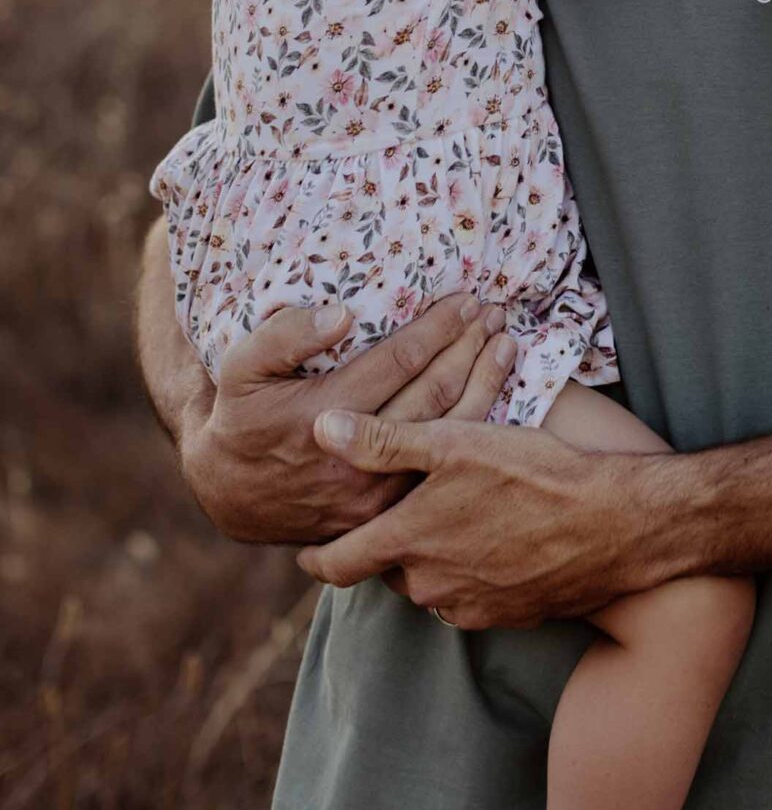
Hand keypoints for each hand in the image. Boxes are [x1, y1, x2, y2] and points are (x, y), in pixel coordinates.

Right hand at [180, 292, 515, 545]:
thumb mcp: (241, 369)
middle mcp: (358, 456)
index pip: (400, 361)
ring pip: (448, 430)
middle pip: (435, 392)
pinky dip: (473, 425)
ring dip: (483, 381)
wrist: (230, 494)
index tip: (465, 299)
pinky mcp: (388, 510)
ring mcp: (378, 490)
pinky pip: (441, 463)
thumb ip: (285, 336)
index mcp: (325, 416)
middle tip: (494, 311)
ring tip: (505, 341)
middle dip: (470, 346)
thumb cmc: (241, 417)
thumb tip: (343, 314)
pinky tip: (493, 393)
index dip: (439, 327)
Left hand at [297, 411, 683, 625]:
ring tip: (447, 523)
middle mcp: (429, 586)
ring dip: (428, 560)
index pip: (336, 565)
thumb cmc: (535, 475)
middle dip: (383, 547)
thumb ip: (384, 441)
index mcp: (406, 542)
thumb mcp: (457, 444)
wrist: (613, 525)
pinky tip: (490, 540)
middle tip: (392, 516)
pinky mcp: (505, 615)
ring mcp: (468, 607)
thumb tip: (318, 428)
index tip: (305, 551)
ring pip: (427, 585)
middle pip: (385, 572)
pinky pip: (467, 597)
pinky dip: (466, 573)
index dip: (315, 558)